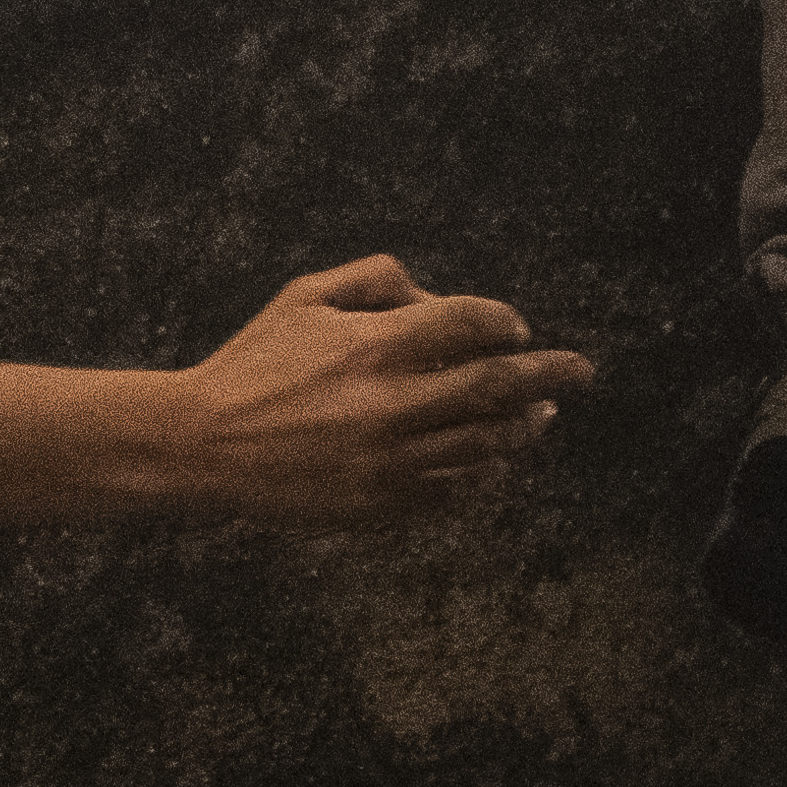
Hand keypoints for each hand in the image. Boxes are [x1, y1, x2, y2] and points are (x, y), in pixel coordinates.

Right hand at [169, 254, 592, 526]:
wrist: (203, 447)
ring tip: (541, 418)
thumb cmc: (254, 363)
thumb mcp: (304, 296)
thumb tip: (433, 293)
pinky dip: (482, 475)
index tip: (519, 328)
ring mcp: (390, 462)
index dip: (505, 321)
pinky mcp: (381, 506)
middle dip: (550, 375)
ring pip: (485, 446)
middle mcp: (392, 404)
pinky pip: (454, 494)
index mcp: (375, 346)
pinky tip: (492, 462)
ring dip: (522, 429)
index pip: (471, 323)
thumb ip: (375, 280)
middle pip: (498, 387)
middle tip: (583, 370)